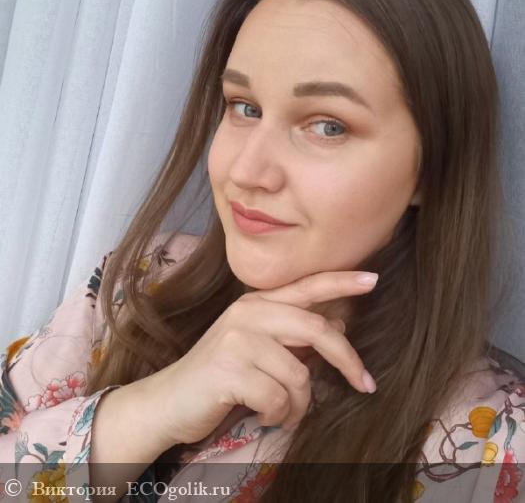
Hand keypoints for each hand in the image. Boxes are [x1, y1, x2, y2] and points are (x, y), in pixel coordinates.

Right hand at [136, 269, 377, 449]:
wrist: (169, 401)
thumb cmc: (221, 377)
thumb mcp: (256, 348)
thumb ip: (291, 335)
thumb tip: (339, 329)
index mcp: (256, 303)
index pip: (306, 287)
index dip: (341, 282)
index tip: (373, 279)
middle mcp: (248, 313)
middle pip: (316, 330)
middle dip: (347, 360)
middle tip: (365, 385)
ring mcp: (237, 339)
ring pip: (300, 375)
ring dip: (298, 405)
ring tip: (280, 411)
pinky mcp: (229, 369)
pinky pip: (279, 399)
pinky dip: (278, 416)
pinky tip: (261, 414)